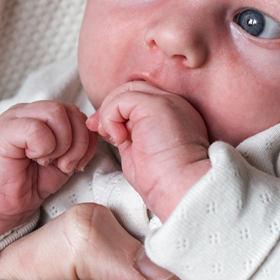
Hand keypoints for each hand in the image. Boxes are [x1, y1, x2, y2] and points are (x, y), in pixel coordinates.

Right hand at [0, 101, 96, 248]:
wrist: (1, 206)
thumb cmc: (30, 184)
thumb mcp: (64, 160)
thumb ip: (79, 143)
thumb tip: (96, 132)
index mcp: (43, 115)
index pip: (77, 112)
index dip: (86, 138)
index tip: (78, 164)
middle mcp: (28, 111)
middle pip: (69, 110)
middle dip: (78, 142)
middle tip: (65, 165)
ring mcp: (15, 117)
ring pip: (56, 113)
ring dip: (62, 145)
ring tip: (49, 163)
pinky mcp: (4, 130)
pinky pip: (37, 129)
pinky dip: (44, 147)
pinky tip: (35, 159)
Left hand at [87, 80, 210, 219]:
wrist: (181, 188)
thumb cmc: (164, 181)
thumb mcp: (142, 153)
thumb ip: (131, 135)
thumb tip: (110, 128)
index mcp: (175, 115)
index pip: (140, 100)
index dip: (118, 112)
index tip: (106, 133)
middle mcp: (174, 104)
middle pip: (133, 90)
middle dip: (109, 108)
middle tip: (98, 130)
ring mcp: (167, 101)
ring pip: (127, 91)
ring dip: (110, 113)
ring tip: (113, 138)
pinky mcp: (156, 104)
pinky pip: (122, 100)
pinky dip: (111, 118)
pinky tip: (120, 139)